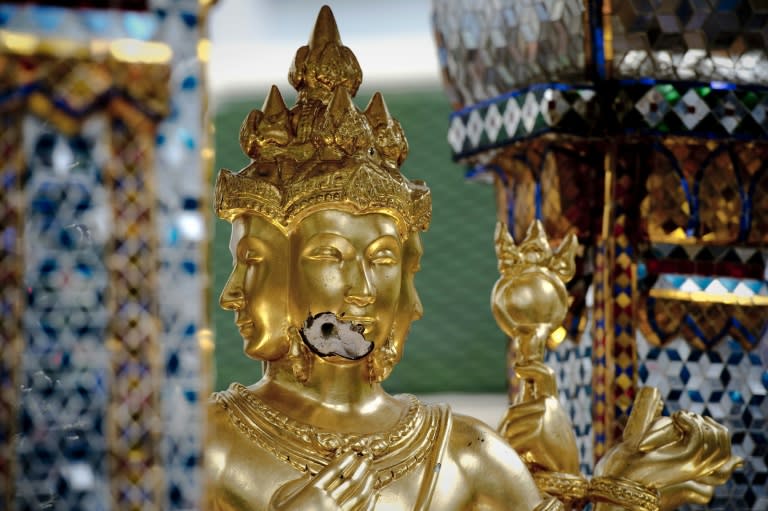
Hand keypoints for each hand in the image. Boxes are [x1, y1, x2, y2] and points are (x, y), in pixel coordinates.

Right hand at [269, 451, 376, 510]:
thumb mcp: (279, 500)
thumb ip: (294, 485)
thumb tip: (307, 474)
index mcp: (311, 491)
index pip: (333, 469)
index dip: (344, 459)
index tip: (352, 453)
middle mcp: (326, 502)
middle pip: (350, 480)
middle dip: (361, 467)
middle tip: (367, 458)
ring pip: (358, 495)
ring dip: (368, 482)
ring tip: (373, 472)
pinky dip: (370, 502)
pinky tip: (374, 494)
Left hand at [498, 361, 579, 474]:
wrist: (567, 479)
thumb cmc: (552, 457)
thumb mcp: (545, 429)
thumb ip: (531, 416)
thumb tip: (511, 412)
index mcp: (552, 404)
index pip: (545, 377)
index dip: (533, 367)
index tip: (519, 367)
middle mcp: (549, 406)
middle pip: (511, 414)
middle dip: (508, 433)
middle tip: (522, 451)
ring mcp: (544, 416)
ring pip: (510, 429)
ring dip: (512, 446)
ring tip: (529, 457)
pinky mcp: (538, 431)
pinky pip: (514, 441)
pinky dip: (516, 454)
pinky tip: (530, 461)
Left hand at [595, 387, 741, 509]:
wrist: (619, 478)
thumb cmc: (629, 457)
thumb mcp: (646, 435)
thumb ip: (655, 420)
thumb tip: (655, 392)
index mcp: (696, 464)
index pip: (725, 446)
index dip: (713, 428)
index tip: (689, 420)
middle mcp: (699, 467)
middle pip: (723, 439)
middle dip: (706, 422)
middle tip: (681, 418)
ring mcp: (693, 465)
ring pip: (715, 437)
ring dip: (696, 420)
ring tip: (677, 418)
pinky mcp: (684, 462)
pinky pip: (700, 438)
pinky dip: (690, 422)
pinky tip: (675, 418)